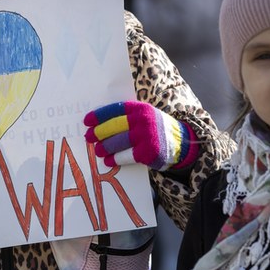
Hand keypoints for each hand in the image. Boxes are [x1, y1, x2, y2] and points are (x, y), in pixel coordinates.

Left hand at [83, 101, 198, 171]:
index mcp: (141, 109)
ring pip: (119, 142)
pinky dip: (116, 159)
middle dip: (99, 132)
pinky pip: (127, 155)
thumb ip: (129, 116)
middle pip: (114, 126)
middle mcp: (143, 121)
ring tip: (97, 151)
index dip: (99, 115)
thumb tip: (101, 123)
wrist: (182, 144)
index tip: (87, 121)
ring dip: (105, 147)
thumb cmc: (157, 129)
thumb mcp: (147, 116)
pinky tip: (109, 161)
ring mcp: (146, 137)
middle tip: (88, 137)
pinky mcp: (148, 152)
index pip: (116, 109)